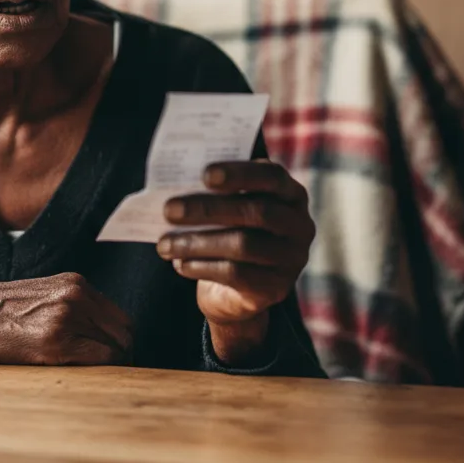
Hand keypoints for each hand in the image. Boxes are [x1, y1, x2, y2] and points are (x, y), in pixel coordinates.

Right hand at [0, 272, 132, 365]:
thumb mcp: (42, 296)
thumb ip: (72, 306)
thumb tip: (100, 334)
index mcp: (74, 283)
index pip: (119, 316)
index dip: (120, 340)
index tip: (114, 357)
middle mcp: (76, 295)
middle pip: (124, 331)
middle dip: (122, 354)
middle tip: (110, 373)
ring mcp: (67, 317)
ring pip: (115, 347)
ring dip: (111, 365)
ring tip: (95, 378)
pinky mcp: (56, 341)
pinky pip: (99, 360)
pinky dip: (98, 371)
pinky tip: (82, 375)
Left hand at [157, 161, 313, 365]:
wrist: (238, 287)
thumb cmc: (229, 230)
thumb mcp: (228, 207)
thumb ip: (214, 193)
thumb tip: (176, 188)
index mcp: (290, 194)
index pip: (271, 176)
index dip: (240, 174)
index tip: (205, 175)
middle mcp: (299, 225)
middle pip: (257, 212)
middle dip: (208, 209)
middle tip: (169, 210)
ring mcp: (292, 259)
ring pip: (244, 245)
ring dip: (197, 243)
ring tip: (164, 244)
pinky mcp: (276, 288)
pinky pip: (237, 275)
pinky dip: (203, 267)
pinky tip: (179, 263)